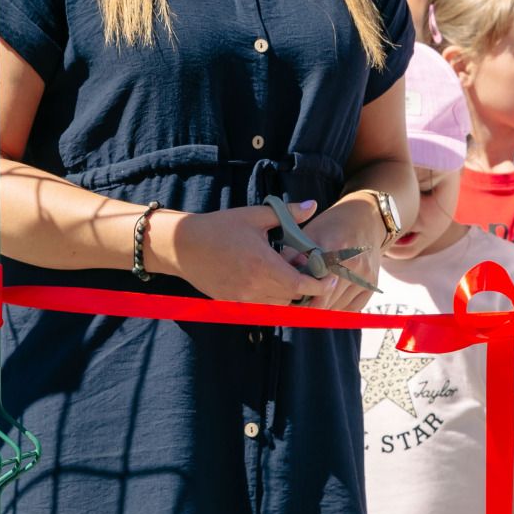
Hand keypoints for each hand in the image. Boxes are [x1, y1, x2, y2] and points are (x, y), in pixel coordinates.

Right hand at [163, 201, 335, 304]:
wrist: (184, 246)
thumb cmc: (220, 227)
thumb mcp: (254, 215)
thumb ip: (287, 214)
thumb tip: (313, 206)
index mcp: (263, 265)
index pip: (301, 285)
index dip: (320, 285)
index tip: (329, 277)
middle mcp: (254, 287)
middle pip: (293, 298)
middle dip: (306, 287)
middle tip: (308, 270)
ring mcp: (242, 298)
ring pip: (278, 306)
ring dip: (289, 294)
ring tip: (288, 274)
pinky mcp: (232, 303)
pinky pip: (260, 307)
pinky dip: (271, 298)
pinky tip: (269, 280)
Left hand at [300, 196, 382, 310]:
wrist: (365, 219)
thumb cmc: (332, 226)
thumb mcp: (309, 233)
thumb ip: (292, 254)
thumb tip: (277, 277)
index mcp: (335, 249)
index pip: (317, 286)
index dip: (303, 298)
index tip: (293, 299)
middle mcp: (353, 264)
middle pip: (327, 302)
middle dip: (311, 305)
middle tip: (301, 301)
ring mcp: (365, 275)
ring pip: (338, 308)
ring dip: (325, 307)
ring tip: (315, 296)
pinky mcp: (373, 283)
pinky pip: (352, 309)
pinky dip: (339, 307)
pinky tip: (332, 296)